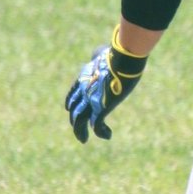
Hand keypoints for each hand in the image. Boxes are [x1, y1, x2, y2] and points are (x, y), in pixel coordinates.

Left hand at [64, 28, 147, 142]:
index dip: (70, 103)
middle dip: (75, 122)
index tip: (70, 109)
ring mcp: (91, 100)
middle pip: (74, 110)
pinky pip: (97, 125)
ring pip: (79, 121)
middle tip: (79, 132)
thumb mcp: (102, 53)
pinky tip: (108, 135)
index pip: (72, 94)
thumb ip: (98, 55)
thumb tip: (98, 54)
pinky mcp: (101, 107)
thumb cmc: (116, 54)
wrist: (122, 59)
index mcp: (83, 78)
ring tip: (83, 140)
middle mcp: (84, 91)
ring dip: (80, 132)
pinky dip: (101, 132)